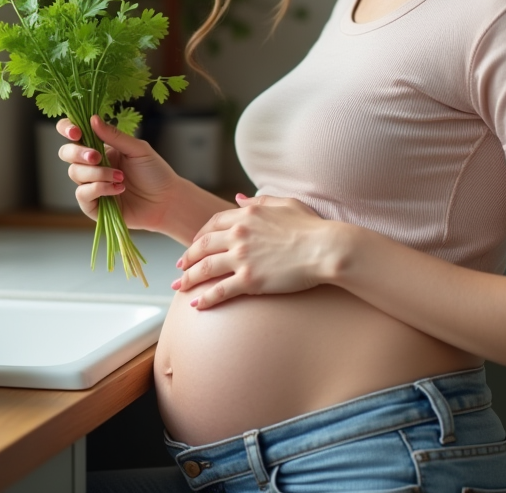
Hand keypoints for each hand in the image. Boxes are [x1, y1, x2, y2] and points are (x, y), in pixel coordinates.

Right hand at [56, 115, 178, 230]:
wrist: (166, 201)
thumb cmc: (155, 173)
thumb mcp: (138, 149)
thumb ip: (114, 136)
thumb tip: (92, 119)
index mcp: (100, 147)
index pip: (74, 134)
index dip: (67, 129)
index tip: (76, 132)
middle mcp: (92, 165)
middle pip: (66, 153)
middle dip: (78, 153)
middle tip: (97, 156)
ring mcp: (91, 184)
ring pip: (75, 173)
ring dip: (97, 173)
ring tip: (121, 177)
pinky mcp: (93, 205)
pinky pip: (82, 194)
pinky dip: (98, 189)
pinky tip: (118, 189)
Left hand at [173, 193, 334, 308]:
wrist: (326, 249)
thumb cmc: (312, 227)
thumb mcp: (285, 204)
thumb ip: (258, 202)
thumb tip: (238, 199)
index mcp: (247, 215)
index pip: (213, 223)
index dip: (199, 235)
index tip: (194, 244)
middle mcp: (239, 234)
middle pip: (202, 246)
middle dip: (187, 257)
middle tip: (179, 266)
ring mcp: (242, 258)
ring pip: (205, 268)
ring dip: (188, 278)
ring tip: (179, 287)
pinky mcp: (249, 280)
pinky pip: (220, 291)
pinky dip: (205, 299)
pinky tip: (196, 306)